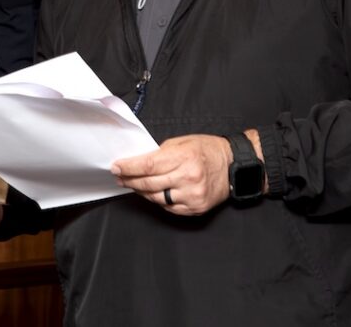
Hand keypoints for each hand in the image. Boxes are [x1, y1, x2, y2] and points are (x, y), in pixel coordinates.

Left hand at [111, 134, 231, 214]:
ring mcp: (192, 195)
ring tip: (133, 184)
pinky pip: (168, 207)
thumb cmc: (208, 150)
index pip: (148, 165)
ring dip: (141, 191)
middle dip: (130, 180)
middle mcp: (188, 178)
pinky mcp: (195, 208)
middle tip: (119, 177)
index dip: (129, 167)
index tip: (116, 167)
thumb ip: (161, 152)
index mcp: (184, 158)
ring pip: (156, 198)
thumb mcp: (184, 142)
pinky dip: (158, 200)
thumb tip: (139, 162)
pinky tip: (151, 193)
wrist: (234, 166)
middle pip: (149, 183)